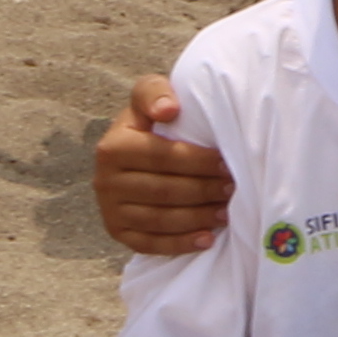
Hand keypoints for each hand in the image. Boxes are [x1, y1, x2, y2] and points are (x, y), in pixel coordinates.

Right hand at [93, 78, 235, 256]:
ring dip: (198, 218)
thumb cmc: (151, 124)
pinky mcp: (117, 233)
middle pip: (164, 191)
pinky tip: (207, 238)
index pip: (163, 157)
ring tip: (226, 212)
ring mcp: (109, 211)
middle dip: (204, 190)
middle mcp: (104, 181)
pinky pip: (150, 244)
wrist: (131, 154)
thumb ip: (154, 92)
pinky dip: (181, 243)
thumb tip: (169, 110)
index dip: (199, 162)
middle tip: (233, 189)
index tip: (228, 163)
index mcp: (112, 147)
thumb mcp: (148, 97)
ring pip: (160, 219)